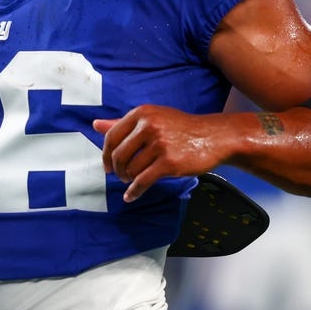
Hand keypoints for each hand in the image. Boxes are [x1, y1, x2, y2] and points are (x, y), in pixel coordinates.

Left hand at [93, 105, 234, 202]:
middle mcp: (149, 126)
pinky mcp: (169, 162)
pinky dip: (134, 192)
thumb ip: (122, 123)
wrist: (214, 136)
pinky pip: (143, 181)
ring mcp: (160, 144)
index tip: (107, 166)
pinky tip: (131, 196)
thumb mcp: (152, 118)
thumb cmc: (181, 128)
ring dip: (128, 180)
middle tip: (122, 176)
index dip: (106, 154)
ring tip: (134, 180)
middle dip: (117, 170)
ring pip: (131, 169)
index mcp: (142, 113)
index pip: (111, 136)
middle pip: (118, 155)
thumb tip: (95, 124)